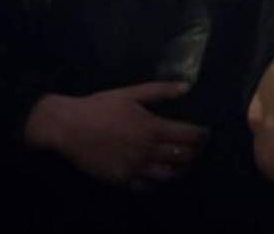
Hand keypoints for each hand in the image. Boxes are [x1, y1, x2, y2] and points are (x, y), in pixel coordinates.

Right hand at [23, 82, 206, 188]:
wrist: (67, 126)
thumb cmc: (100, 106)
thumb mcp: (131, 93)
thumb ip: (160, 91)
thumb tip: (187, 86)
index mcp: (153, 128)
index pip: (189, 136)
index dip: (201, 135)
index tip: (206, 133)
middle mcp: (147, 150)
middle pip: (183, 157)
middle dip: (194, 153)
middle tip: (196, 148)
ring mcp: (134, 167)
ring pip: (167, 175)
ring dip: (179, 169)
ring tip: (181, 163)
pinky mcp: (121, 179)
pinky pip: (146, 186)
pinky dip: (156, 181)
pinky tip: (157, 173)